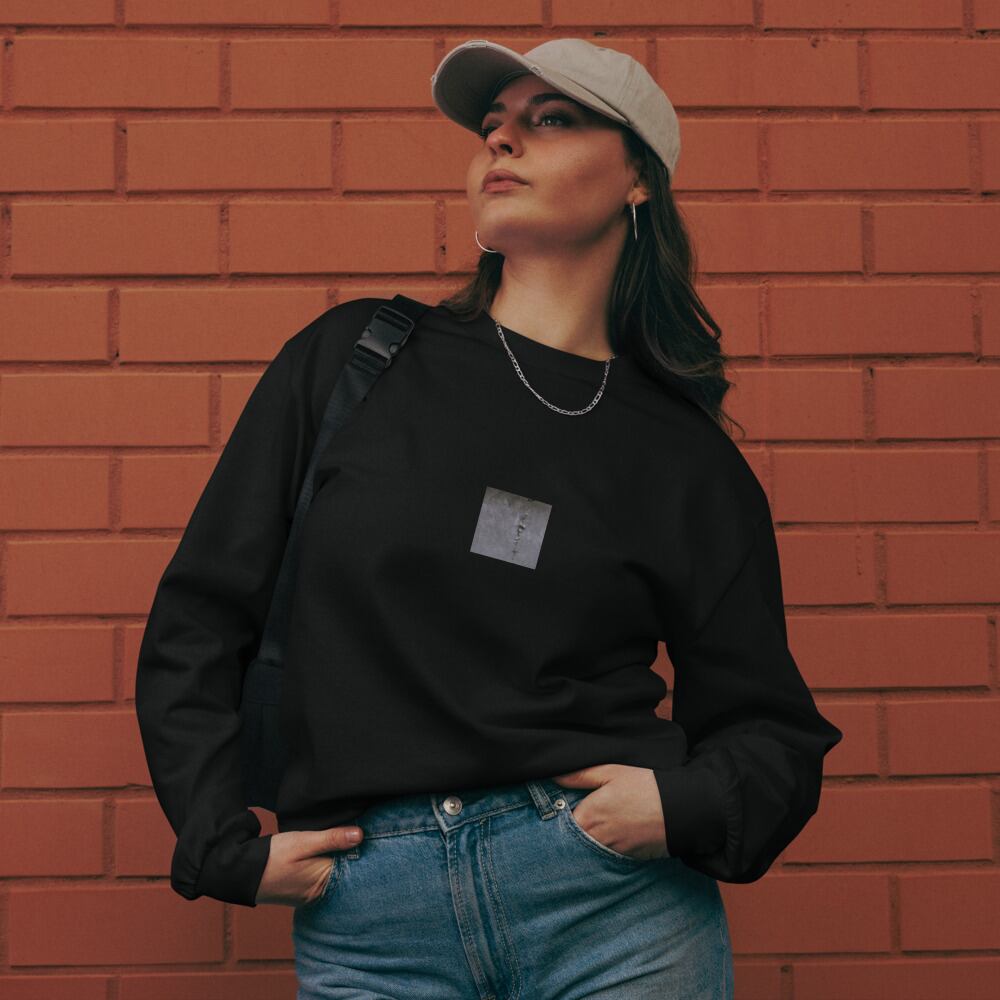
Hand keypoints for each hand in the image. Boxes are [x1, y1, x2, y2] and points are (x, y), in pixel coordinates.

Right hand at [254, 825, 363, 905]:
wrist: (240, 873)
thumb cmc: (271, 857)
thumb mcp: (303, 842)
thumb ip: (331, 839)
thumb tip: (360, 835)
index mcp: (323, 881)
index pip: (354, 867)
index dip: (363, 851)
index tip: (374, 835)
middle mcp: (320, 892)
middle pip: (346, 872)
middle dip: (353, 856)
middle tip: (366, 835)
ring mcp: (310, 894)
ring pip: (334, 874)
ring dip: (340, 860)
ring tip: (351, 841)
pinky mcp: (302, 891)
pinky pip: (322, 878)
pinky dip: (328, 866)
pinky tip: (331, 854)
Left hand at [551, 764, 667, 860]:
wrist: (681, 810)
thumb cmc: (645, 786)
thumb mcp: (611, 771)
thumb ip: (580, 776)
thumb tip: (554, 776)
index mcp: (588, 817)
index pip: (559, 824)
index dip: (558, 816)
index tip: (561, 807)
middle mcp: (596, 840)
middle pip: (572, 841)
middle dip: (572, 831)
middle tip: (578, 817)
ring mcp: (612, 853)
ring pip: (589, 850)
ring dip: (588, 841)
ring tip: (599, 825)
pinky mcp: (628, 859)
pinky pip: (607, 856)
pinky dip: (606, 848)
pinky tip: (613, 834)